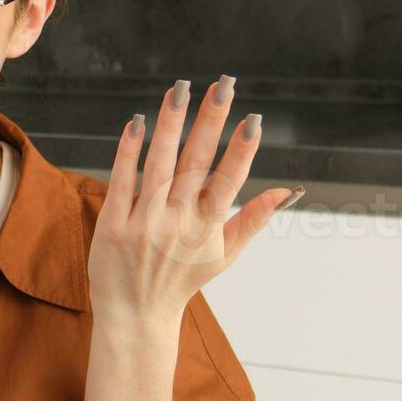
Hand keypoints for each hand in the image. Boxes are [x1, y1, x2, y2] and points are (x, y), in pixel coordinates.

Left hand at [89, 77, 300, 326]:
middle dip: (210, 122)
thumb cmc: (181, 280)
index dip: (242, 152)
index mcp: (207, 229)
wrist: (134, 315)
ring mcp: (143, 223)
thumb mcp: (223, 255)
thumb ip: (253, 220)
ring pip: (159, 165)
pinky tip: (138, 122)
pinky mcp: (113, 224)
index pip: (230, 182)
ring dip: (171, 125)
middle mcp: (177, 224)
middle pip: (196, 164)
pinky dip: (129, 151)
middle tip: (223, 85)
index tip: (254, 119)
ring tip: (180, 90)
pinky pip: (122, 180)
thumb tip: (288, 192)